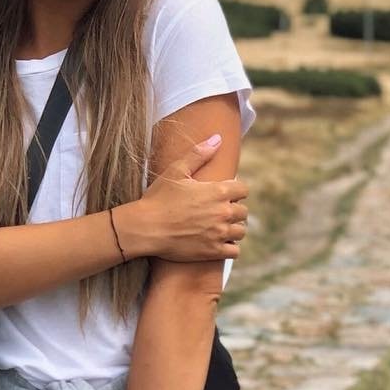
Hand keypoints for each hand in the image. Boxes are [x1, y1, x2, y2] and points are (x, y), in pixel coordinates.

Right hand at [115, 133, 248, 263]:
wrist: (145, 228)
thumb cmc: (158, 198)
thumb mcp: (176, 171)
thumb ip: (199, 154)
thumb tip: (218, 138)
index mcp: (218, 191)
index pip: (243, 190)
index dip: (234, 191)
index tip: (224, 195)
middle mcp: (223, 212)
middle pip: (243, 212)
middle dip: (233, 210)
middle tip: (218, 212)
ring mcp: (219, 233)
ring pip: (241, 231)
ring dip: (233, 229)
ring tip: (219, 228)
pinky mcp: (214, 252)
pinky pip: (235, 251)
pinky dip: (230, 247)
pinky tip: (218, 243)